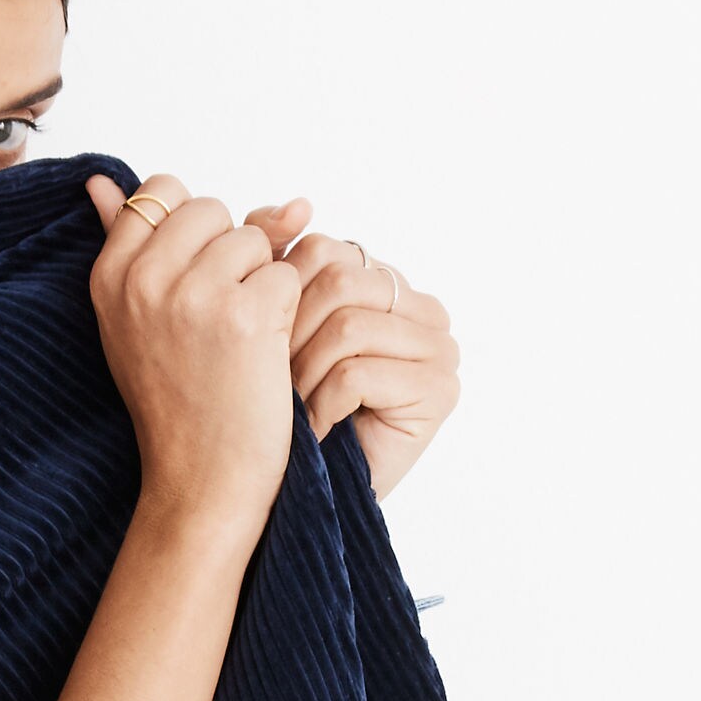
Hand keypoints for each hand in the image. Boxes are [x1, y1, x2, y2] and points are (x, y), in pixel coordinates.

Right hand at [83, 172, 306, 552]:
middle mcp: (142, 279)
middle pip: (211, 210)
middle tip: (217, 323)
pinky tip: (264, 353)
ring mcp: (192, 294)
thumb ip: (122, 244)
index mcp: (109, 277)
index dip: (192, 233)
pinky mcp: (242, 313)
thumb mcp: (132, 321)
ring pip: (253, 239)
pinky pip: (286, 273)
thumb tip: (98, 182)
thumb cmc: (177, 403)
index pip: (158, 193)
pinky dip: (288, 311)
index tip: (192, 287)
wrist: (201, 482)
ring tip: (238, 341)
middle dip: (229, 256)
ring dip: (262, 282)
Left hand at [242, 213, 460, 501]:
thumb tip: (297, 204)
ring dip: (303, 375)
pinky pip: (357, 372)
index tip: (259, 345)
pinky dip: (322, 405)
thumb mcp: (271, 324)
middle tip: (271, 383)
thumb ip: (278, 258)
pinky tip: (316, 431)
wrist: (299, 496)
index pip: (325, 249)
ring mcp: (439, 349)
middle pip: (338, 281)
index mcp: (387, 282)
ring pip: (346, 325)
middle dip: (288, 335)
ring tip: (291, 410)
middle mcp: (422, 309)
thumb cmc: (284, 412)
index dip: (278, 294)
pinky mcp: (440, 392)